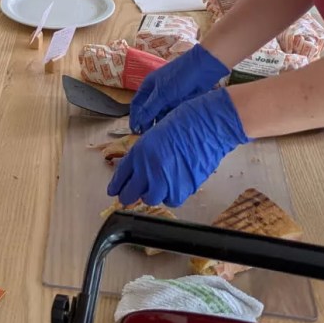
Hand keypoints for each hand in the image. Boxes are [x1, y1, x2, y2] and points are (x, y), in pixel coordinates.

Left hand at [108, 88, 249, 206]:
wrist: (209, 126)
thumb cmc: (185, 122)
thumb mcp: (155, 135)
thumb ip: (144, 154)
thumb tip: (139, 170)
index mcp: (139, 152)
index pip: (121, 176)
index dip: (117, 186)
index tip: (114, 192)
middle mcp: (148, 169)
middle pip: (131, 194)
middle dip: (129, 196)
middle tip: (131, 197)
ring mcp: (165, 181)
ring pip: (151, 199)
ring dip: (153, 194)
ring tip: (158, 187)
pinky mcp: (183, 188)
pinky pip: (171, 200)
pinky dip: (171, 196)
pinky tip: (174, 186)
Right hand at [129, 43, 229, 133]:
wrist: (203, 69)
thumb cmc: (179, 77)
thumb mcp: (162, 93)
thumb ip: (150, 108)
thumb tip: (138, 121)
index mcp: (148, 86)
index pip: (137, 104)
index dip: (135, 117)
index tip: (135, 131)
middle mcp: (156, 92)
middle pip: (148, 110)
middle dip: (146, 122)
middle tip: (147, 136)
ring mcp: (168, 96)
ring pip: (160, 113)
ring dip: (158, 122)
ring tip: (158, 134)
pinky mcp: (179, 101)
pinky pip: (171, 113)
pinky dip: (169, 120)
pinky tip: (169, 128)